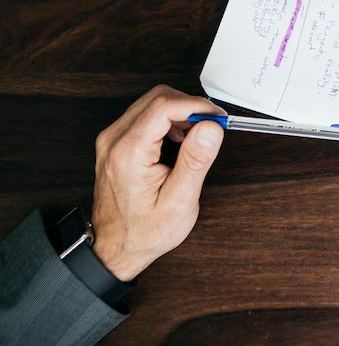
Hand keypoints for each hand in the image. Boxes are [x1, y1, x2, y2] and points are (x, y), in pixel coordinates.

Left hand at [90, 86, 226, 280]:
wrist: (115, 247)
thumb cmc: (145, 231)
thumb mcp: (179, 201)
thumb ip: (195, 161)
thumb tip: (211, 128)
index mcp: (129, 153)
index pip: (164, 106)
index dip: (197, 106)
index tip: (219, 118)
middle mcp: (114, 140)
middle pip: (158, 98)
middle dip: (191, 106)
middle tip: (213, 127)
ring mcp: (112, 139)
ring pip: (152, 103)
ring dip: (180, 112)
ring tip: (198, 137)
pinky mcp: (116, 142)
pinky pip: (145, 115)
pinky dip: (168, 119)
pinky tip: (180, 140)